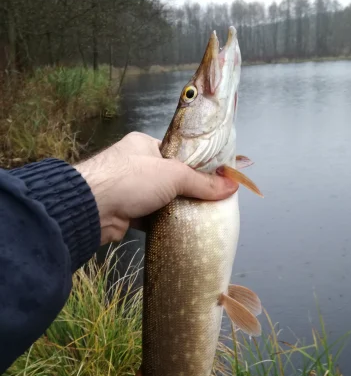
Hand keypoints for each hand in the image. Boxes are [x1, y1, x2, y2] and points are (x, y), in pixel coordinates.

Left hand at [75, 132, 237, 244]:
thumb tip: (232, 186)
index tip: (214, 180)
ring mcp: (128, 189)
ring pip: (160, 199)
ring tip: (200, 217)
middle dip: (186, 191)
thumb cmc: (133, 179)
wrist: (92, 208)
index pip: (175, 154)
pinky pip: (150, 217)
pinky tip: (179, 229)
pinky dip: (162, 223)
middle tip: (209, 202)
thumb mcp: (173, 175)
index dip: (195, 166)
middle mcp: (134, 164)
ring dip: (175, 209)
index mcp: (144, 145)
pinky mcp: (125, 212)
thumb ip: (202, 182)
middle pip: (169, 178)